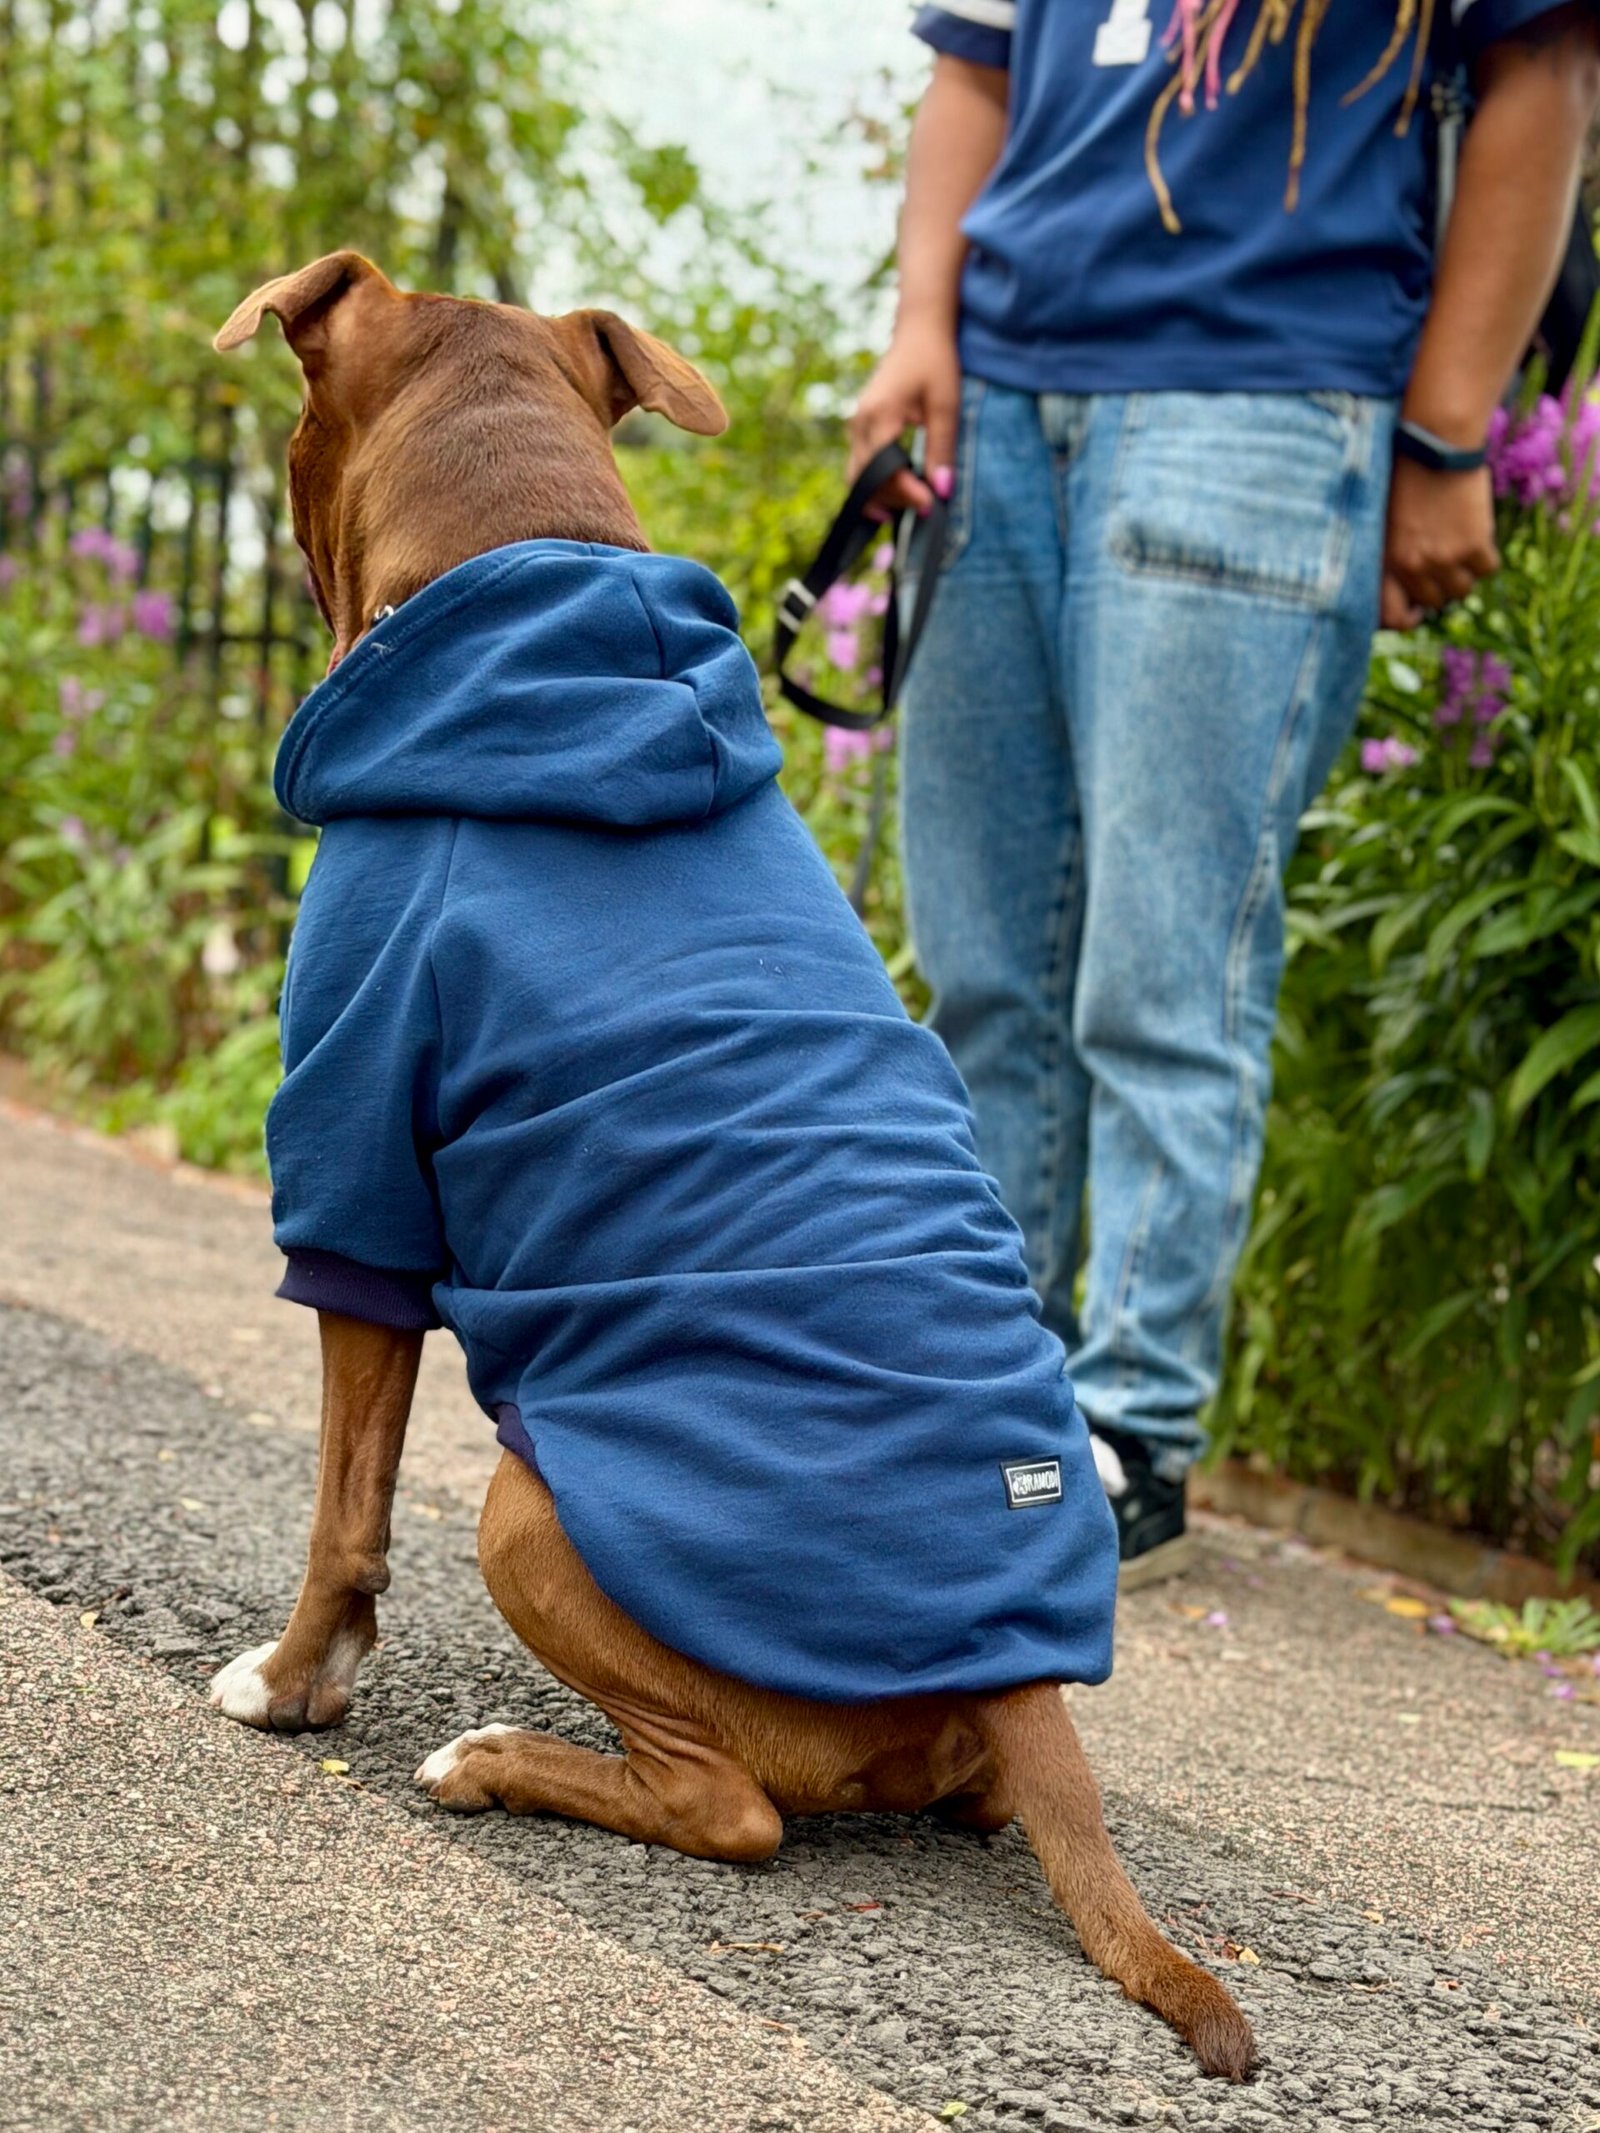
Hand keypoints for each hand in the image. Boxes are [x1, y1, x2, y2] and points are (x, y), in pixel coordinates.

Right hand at [848, 319, 962, 518]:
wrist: (918, 332)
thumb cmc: (934, 362)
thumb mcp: (946, 406)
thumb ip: (942, 450)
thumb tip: (942, 491)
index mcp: (880, 415)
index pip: (884, 469)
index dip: (906, 493)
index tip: (930, 504)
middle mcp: (860, 422)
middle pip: (865, 479)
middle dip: (893, 499)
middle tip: (925, 508)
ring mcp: (856, 425)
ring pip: (857, 476)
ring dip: (882, 495)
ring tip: (913, 502)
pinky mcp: (860, 427)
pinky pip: (860, 465)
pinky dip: (877, 482)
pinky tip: (901, 489)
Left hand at [1380, 456, 1499, 628]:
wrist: (1436, 444)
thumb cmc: (1406, 475)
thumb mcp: (1384, 521)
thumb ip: (1391, 555)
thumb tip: (1406, 588)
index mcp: (1385, 561)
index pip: (1392, 616)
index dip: (1405, 619)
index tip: (1414, 613)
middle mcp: (1413, 566)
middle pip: (1434, 601)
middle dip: (1438, 586)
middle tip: (1443, 564)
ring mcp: (1444, 558)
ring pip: (1461, 590)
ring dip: (1462, 574)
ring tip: (1458, 548)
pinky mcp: (1474, 544)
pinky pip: (1486, 570)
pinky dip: (1484, 558)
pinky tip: (1477, 537)